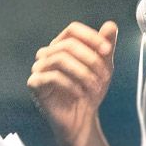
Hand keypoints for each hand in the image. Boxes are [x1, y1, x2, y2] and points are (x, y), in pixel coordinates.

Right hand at [27, 21, 117, 145]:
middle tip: (104, 76)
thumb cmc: (89, 91)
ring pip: (60, 59)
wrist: (81, 120)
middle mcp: (47, 53)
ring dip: (83, 72)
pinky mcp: (35, 84)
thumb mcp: (103, 67)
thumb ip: (106, 46)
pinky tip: (80, 93)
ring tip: (95, 86)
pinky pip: (52, 77)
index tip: (107, 50)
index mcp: (61, 45)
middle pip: (68, 44)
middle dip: (90, 59)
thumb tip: (111, 25)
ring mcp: (39, 68)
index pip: (72, 30)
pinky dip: (71, 85)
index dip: (91, 37)